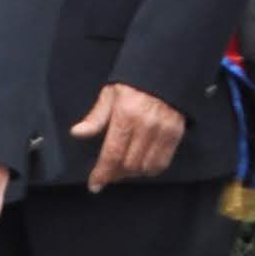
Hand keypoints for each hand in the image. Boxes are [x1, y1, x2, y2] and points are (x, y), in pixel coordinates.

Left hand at [69, 83, 185, 191]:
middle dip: (116, 173)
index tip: (95, 184)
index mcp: (125, 116)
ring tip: (125, 168)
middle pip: (128, 164)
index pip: (112, 154)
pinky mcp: (176, 133)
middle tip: (108, 173)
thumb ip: (95, 117)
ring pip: (146, 166)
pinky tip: (142, 165)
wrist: (165, 71)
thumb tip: (78, 133)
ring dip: (133, 173)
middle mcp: (146, 126)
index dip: (102, 173)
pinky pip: (163, 162)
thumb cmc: (134, 84)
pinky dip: (151, 169)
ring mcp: (163, 130)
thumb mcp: (110, 95)